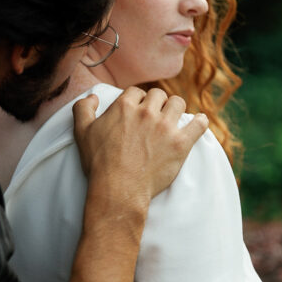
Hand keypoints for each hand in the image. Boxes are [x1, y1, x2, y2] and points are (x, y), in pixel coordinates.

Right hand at [73, 87, 207, 215]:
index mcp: (124, 106)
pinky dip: (200, 122)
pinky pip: (198, 125)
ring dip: (175, 109)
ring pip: (178, 103)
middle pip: (159, 95)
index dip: (138, 100)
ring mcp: (166, 127)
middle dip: (157, 103)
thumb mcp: (81, 132)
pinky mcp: (181, 144)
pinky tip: (199, 122)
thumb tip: (92, 96)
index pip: (137, 92)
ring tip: (173, 118)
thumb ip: (83, 108)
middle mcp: (147, 112)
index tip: (139, 109)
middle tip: (155, 115)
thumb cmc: (99, 163)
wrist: (118, 189)